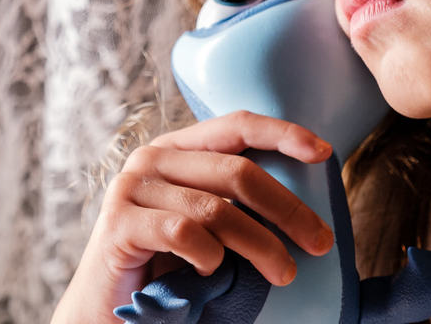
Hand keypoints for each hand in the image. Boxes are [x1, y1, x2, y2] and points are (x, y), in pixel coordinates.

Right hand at [50, 111, 336, 323]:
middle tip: (319, 242)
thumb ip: (234, 203)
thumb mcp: (205, 224)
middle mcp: (152, 158)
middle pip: (236, 171)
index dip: (281, 132)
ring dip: (261, 244)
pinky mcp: (119, 222)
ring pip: (216, 209)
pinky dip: (209, 257)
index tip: (323, 152)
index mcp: (177, 148)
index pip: (235, 124)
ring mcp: (132, 187)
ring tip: (283, 273)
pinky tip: (212, 272)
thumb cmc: (166, 265)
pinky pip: (183, 234)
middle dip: (287, 208)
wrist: (107, 306)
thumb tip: (305, 210)